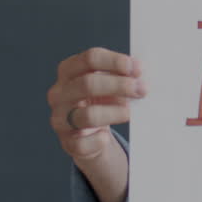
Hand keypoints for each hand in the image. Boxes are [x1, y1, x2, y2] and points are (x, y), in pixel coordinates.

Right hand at [47, 47, 146, 164]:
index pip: (90, 58)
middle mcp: (59, 93)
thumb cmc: (101, 102)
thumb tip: (141, 78)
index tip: (137, 68)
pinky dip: (97, 140)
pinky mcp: (67, 143)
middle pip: (88, 83)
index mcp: (69, 71)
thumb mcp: (108, 84)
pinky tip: (106, 137)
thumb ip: (122, 76)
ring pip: (87, 115)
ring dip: (114, 113)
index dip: (115, 62)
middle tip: (142, 89)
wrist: (91, 134)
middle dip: (119, 85)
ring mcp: (60, 119)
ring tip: (129, 112)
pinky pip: (81, 143)